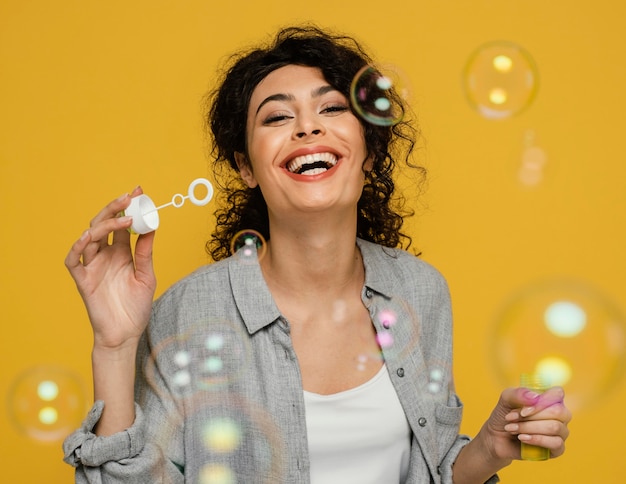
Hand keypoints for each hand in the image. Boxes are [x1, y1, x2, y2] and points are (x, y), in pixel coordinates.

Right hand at [65, 187, 156, 349]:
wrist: (126, 333)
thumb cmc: (136, 307)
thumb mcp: (147, 275)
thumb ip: (146, 252)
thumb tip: (153, 226)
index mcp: (121, 253)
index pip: (122, 225)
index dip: (128, 208)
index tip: (138, 192)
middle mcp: (106, 255)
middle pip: (104, 224)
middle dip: (115, 208)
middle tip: (129, 196)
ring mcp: (93, 266)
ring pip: (89, 236)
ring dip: (104, 224)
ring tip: (123, 218)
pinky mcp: (82, 279)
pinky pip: (73, 260)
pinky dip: (77, 247)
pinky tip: (87, 237)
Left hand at [481, 385, 571, 461]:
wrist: (497, 439)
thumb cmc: (505, 416)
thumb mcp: (505, 400)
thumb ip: (517, 394)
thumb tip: (535, 397)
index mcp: (549, 399)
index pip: (558, 393)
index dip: (542, 400)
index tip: (523, 410)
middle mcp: (559, 415)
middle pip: (557, 411)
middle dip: (530, 416)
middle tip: (511, 418)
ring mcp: (560, 432)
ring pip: (555, 427)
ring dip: (528, 428)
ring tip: (512, 429)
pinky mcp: (558, 449)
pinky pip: (557, 443)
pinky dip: (536, 440)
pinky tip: (522, 438)